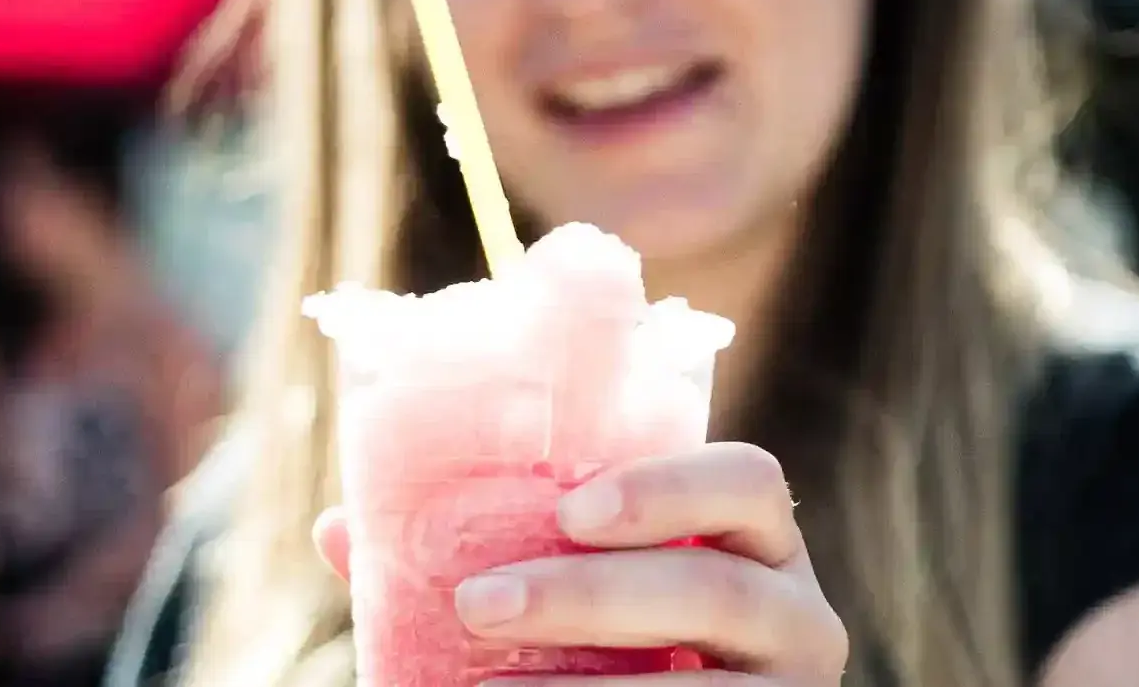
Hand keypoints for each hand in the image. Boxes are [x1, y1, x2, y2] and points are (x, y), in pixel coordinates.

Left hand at [313, 441, 848, 685]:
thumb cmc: (608, 657)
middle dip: (589, 595)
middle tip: (478, 604)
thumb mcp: (565, 602)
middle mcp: (797, 614)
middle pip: (713, 588)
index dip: (667, 487)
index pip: (747, 481)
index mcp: (755, 542)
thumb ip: (480, 556)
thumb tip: (341, 528)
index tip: (568, 509)